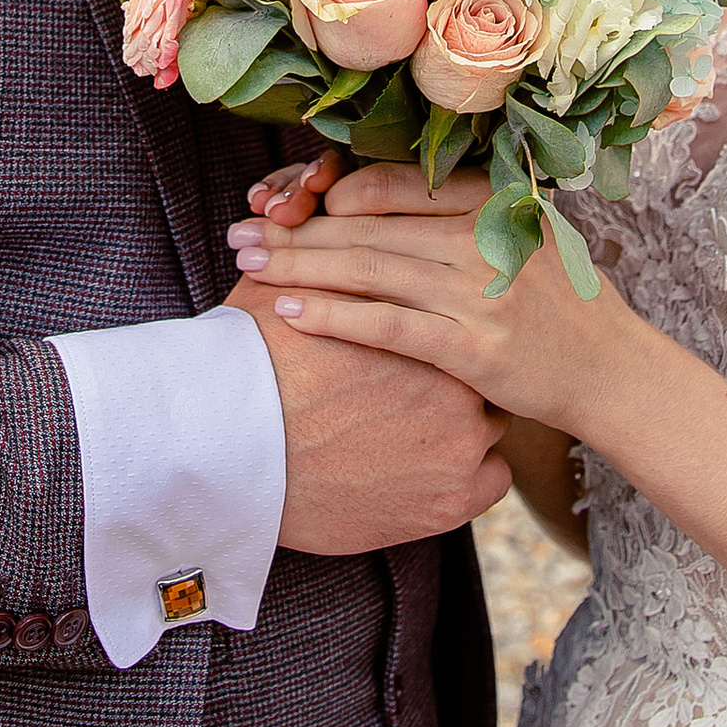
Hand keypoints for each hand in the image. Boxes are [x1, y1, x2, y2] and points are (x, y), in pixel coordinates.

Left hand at [229, 164, 654, 448]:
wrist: (616, 372)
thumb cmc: (564, 305)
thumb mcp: (525, 236)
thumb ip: (463, 213)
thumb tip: (377, 196)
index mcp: (494, 201)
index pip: (392, 183)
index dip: (330, 190)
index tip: (288, 202)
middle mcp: (485, 237)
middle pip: (369, 224)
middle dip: (297, 227)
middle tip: (242, 230)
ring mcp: (480, 291)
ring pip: (368, 268)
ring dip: (300, 265)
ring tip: (250, 264)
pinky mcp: (473, 347)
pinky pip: (387, 324)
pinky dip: (333, 315)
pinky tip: (291, 311)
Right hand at [236, 269, 511, 553]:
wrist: (234, 450)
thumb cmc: (250, 369)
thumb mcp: (277, 295)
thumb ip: (301, 257)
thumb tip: (286, 226)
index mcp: (424, 321)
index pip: (461, 311)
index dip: (440, 322)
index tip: (420, 338)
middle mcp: (458, 379)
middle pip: (483, 366)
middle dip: (458, 370)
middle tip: (422, 384)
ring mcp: (461, 444)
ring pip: (493, 425)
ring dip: (464, 424)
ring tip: (422, 428)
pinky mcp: (452, 500)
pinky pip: (492, 481)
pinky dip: (467, 478)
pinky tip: (434, 471)